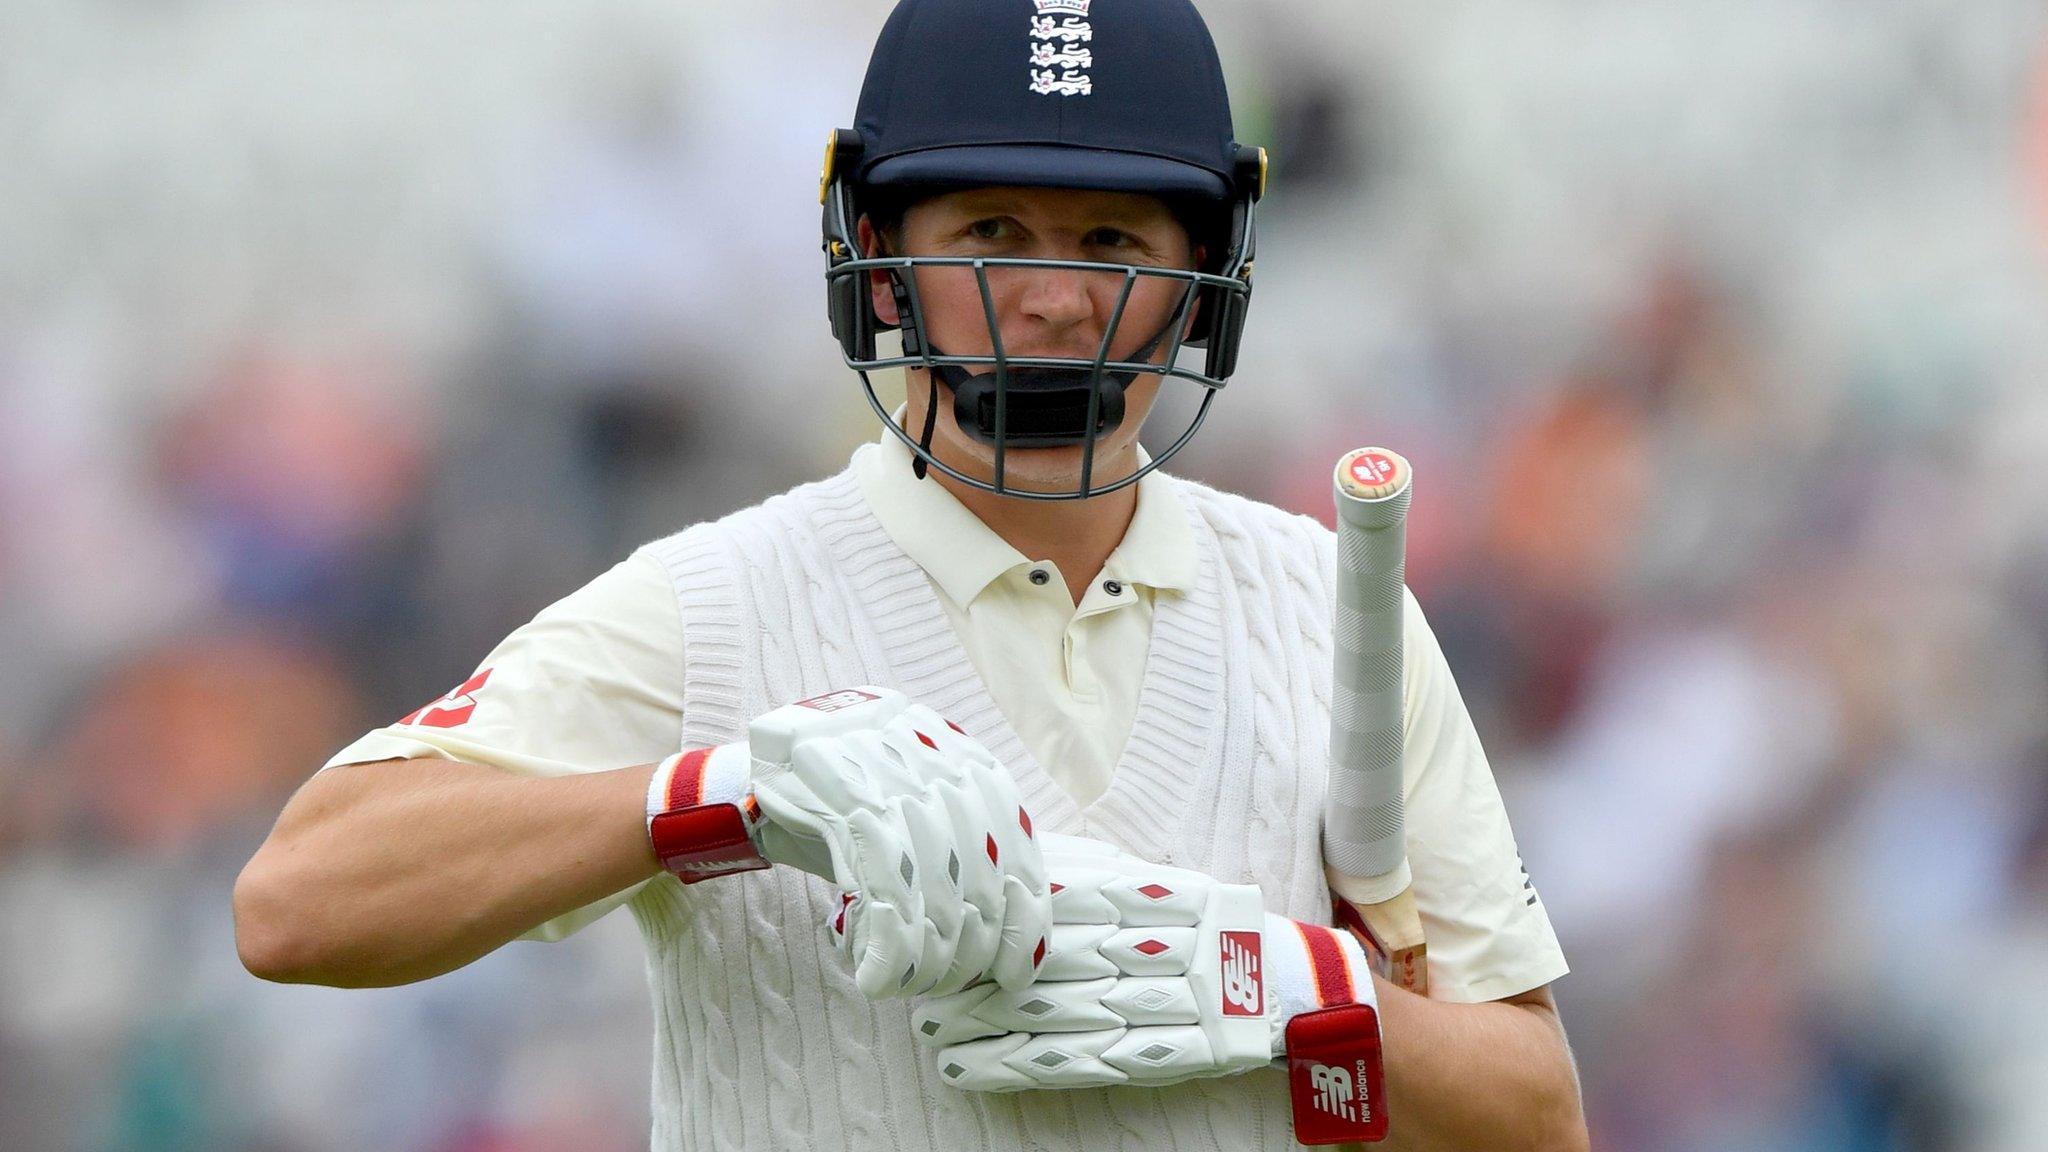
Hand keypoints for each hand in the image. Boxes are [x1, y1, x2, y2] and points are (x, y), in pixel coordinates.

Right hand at [645, 687, 1049, 1000]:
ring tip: (911, 985)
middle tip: (951, 984)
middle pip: (977, 868)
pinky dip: (888, 946)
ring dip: (927, 955)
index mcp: (952, 748)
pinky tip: (878, 978)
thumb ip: (958, 846)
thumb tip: (1016, 915)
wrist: (743, 787)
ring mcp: (883, 772)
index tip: (1013, 967)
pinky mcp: (842, 800)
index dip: (1022, 910)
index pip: (1013, 837)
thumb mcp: (903, 814)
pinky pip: (885, 888)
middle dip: (969, 945)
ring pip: (935, 885)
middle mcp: (925, 749)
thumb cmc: (833, 810)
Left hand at [911, 834, 1387, 1145]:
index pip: (1065, 905)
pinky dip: (1024, 1068)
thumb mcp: (1161, 882)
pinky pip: (1082, 1063)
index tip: (948, 925)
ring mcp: (1157, 1008)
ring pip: (1059, 1017)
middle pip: (1054, 964)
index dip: (1002, 919)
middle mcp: (1155, 951)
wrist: (1289, 986)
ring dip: (990, 1028)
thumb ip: (1096, 867)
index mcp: (1154, 898)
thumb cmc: (1214, 926)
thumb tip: (1027, 846)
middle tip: (924, 987)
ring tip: (933, 1032)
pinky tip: (977, 1070)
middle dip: (985, 979)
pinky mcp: (1157, 1056)